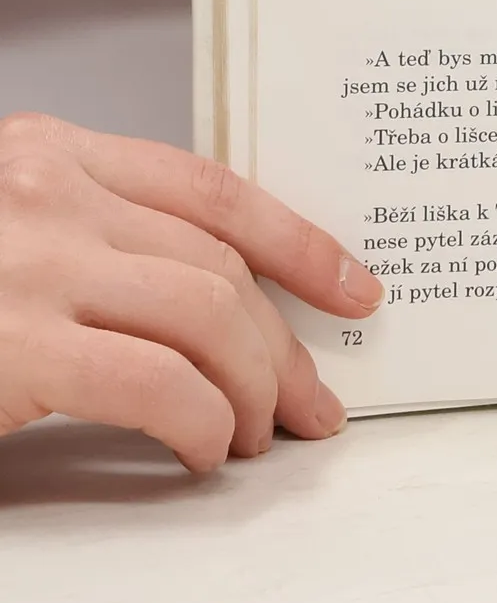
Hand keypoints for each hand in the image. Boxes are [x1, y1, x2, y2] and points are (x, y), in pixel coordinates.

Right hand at [0, 112, 381, 470]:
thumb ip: (91, 234)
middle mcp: (47, 193)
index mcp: (49, 153)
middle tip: (311, 402)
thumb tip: (215, 297)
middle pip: (220, 266)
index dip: (300, 243)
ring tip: (256, 434)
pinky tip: (203, 450)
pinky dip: (202, 423)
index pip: (214, 189)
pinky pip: (158, 386)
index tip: (355, 288)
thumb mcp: (6, 229)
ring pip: (210, 318)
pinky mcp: (13, 346)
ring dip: (254, 386)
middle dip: (285, 341)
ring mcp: (30, 266)